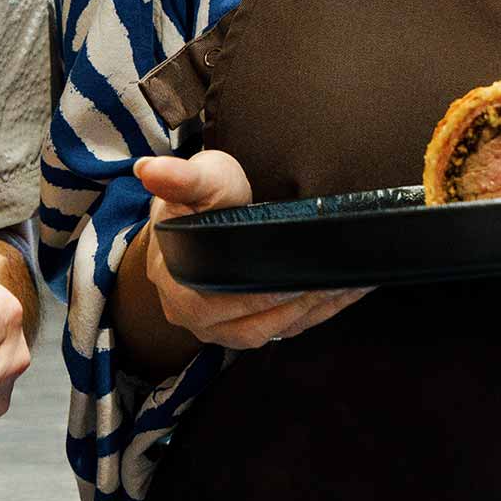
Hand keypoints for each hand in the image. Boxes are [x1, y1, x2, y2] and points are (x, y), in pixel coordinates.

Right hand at [136, 151, 371, 348]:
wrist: (188, 221)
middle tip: (341, 276)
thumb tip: (149, 169)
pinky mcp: (241, 331)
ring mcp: (217, 329)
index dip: (270, 289)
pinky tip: (343, 293)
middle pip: (254, 320)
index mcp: (177, 282)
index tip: (309, 273)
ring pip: (271, 330)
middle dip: (302, 301)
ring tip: (350, 284)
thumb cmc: (197, 198)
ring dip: (314, 311)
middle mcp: (193, 316)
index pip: (228, 297)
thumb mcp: (196, 179)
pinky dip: (316, 315)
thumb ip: (182, 177)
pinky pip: (281, 331)